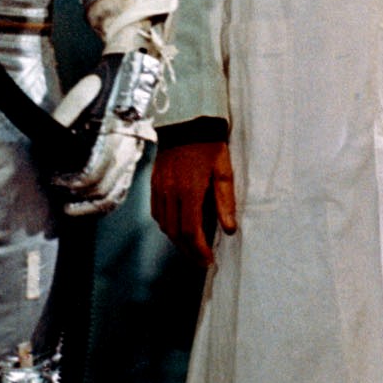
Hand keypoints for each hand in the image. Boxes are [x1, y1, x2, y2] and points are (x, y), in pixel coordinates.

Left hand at [50, 45, 161, 220]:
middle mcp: (129, 148)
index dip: (73, 181)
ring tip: (70, 210)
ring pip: (116, 193)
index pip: (95, 169)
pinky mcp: (133, 161)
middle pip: (105, 186)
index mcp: (116, 132)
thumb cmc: (103, 85)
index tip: (54, 181)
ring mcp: (133, 156)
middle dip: (79, 197)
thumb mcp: (79, 93)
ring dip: (92, 207)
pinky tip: (88, 206)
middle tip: (57, 195)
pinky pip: (122, 190)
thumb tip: (50, 137)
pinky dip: (106, 203)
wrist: (129, 75)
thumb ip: (65, 115)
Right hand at [151, 136, 238, 264]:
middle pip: (175, 233)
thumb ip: (226, 201)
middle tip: (202, 260)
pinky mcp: (154, 184)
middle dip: (189, 251)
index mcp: (189, 190)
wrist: (185, 122)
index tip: (208, 260)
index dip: (199, 250)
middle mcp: (170, 192)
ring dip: (178, 241)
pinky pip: (157, 213)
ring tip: (193, 248)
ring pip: (164, 225)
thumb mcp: (224, 171)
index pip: (190, 231)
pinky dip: (168, 226)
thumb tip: (229, 230)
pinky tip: (179, 229)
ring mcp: (159, 188)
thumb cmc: (209, 145)